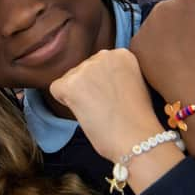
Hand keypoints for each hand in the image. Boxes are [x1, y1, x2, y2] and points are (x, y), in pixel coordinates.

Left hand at [50, 49, 183, 193]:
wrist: (137, 140)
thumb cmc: (137, 121)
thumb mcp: (133, 85)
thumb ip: (115, 75)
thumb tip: (95, 80)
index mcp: (121, 54)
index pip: (97, 65)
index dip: (101, 86)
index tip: (113, 99)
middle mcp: (104, 55)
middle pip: (82, 70)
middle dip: (88, 88)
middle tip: (106, 107)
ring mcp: (87, 68)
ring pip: (69, 80)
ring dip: (78, 96)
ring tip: (99, 112)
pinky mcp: (71, 84)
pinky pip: (56, 90)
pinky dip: (65, 103)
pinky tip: (84, 113)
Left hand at [130, 0, 194, 102]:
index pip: (192, 2)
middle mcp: (163, 7)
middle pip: (171, 12)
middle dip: (179, 25)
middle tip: (190, 48)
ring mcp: (146, 26)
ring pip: (156, 27)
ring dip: (164, 37)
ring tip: (179, 58)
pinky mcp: (136, 45)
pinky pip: (144, 44)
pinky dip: (152, 53)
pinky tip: (167, 65)